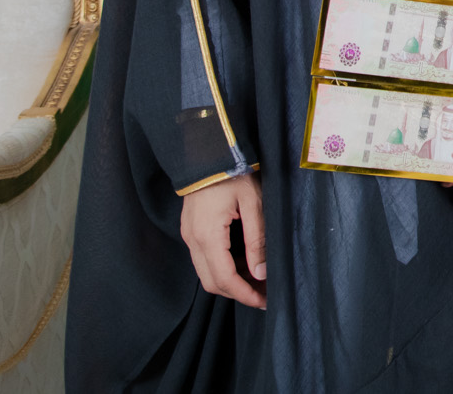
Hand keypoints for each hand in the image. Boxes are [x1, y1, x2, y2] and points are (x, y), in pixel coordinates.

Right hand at [179, 173, 265, 308]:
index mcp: (207, 235)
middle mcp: (192, 239)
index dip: (244, 294)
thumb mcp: (254, 203)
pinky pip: (204, 258)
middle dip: (237, 292)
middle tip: (264, 294)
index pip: (224, 279)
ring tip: (258, 279)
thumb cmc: (233, 172)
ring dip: (230, 281)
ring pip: (206, 272)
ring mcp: (189, 235)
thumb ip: (257, 240)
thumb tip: (261, 272)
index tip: (263, 302)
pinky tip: (244, 263)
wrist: (207, 150)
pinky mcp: (191, 229)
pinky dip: (222, 266)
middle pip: (211, 282)